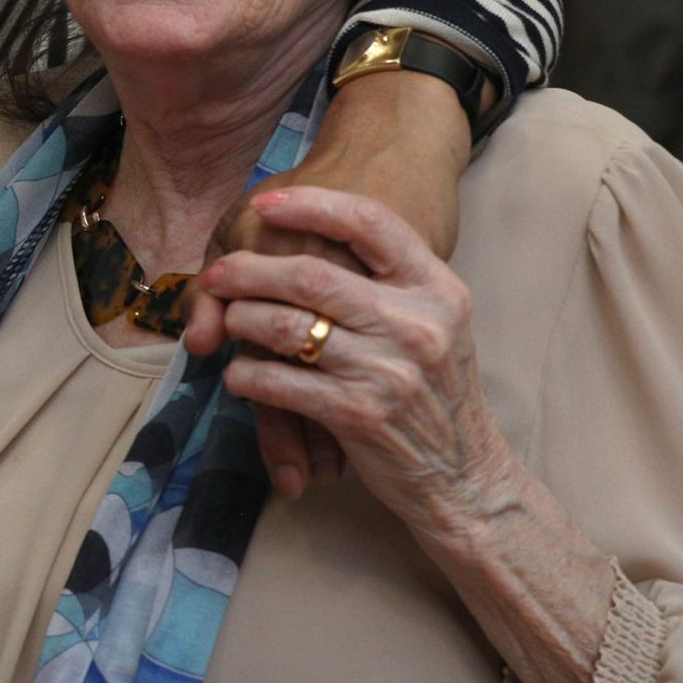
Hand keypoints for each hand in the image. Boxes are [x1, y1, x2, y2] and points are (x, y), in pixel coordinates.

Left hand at [183, 66, 469, 494]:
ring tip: (229, 325)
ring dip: (240, 322)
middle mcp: (417, 324)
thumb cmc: (435, 393)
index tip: (264, 203)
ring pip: (283, 325)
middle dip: (247, 269)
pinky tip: (240, 375)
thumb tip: (302, 236)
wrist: (468, 478)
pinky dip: (245, 374)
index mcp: (438, 289)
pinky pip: (277, 380)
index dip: (312, 204)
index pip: (371, 223)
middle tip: (215, 274)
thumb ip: (385, 284)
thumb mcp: (433, 326)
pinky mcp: (358, 414)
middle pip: (309, 274)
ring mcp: (388, 370)